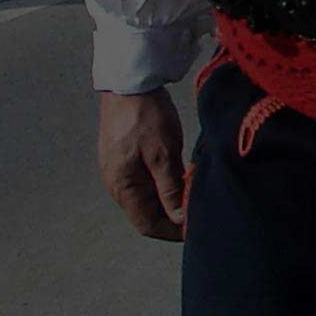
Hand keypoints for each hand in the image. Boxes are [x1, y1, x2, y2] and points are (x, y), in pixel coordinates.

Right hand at [97, 89, 185, 240]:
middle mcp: (116, 184)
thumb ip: (170, 188)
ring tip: (194, 189)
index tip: (196, 228)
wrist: (129, 83)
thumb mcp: (164, 153)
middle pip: (147, 213)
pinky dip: (164, 183)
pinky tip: (182, 173)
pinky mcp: (124, 158)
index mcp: (122, 188)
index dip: (172, 231)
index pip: (147, 225)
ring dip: (170, 198)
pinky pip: (145, 181)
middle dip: (174, 216)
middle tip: (200, 208)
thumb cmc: (145, 116)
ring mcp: (118, 171)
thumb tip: (178, 218)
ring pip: (147, 197)